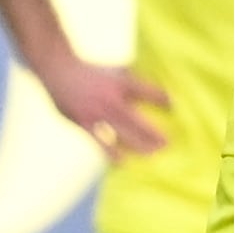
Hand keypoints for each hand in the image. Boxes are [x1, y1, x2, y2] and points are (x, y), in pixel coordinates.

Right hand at [42, 57, 170, 159]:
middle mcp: (111, 98)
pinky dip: (111, 152)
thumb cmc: (92, 71)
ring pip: (121, 133)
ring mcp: (96, 112)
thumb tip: (156, 84)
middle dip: (155, 133)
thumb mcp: (115, 70)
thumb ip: (135, 80)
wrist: (59, 69)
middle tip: (170, 144)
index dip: (163, 101)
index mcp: (122, 83)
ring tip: (153, 155)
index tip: (175, 110)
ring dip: (139, 145)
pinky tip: (123, 162)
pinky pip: (99, 141)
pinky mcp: (83, 122)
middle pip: (138, 120)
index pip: (150, 93)